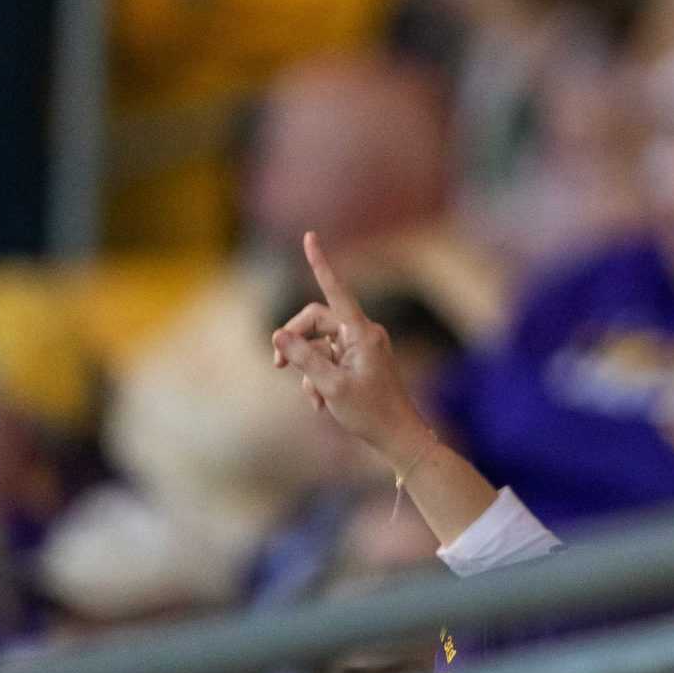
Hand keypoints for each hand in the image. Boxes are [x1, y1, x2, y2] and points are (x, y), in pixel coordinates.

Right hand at [272, 233, 435, 476]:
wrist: (397, 436)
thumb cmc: (369, 411)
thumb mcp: (330, 385)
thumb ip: (302, 357)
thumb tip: (278, 333)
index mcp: (362, 332)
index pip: (335, 291)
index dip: (320, 264)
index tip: (310, 237)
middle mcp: (362, 334)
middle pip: (315, 322)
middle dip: (293, 342)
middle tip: (276, 365)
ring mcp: (361, 348)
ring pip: (317, 346)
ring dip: (307, 370)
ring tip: (315, 400)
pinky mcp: (358, 362)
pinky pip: (327, 361)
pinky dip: (318, 379)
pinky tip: (322, 405)